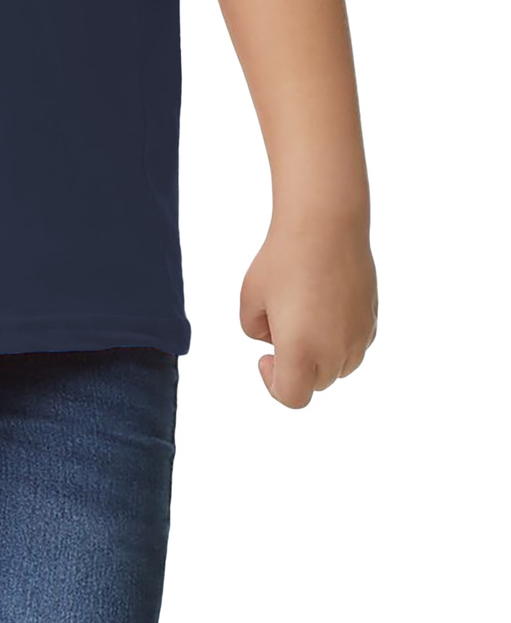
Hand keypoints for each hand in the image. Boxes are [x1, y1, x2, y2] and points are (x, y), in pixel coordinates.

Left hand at [240, 215, 377, 407]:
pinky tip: (324, 302)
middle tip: (281, 320)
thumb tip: (274, 341)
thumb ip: (254, 330)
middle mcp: (334, 351)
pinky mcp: (372, 321)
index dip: (273, 384)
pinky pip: (353, 345)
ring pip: (338, 366)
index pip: (291, 397)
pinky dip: (338, 336)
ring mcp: (358, 337)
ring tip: (304, 307)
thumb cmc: (282, 258)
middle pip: (315, 382)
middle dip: (296, 363)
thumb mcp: (250, 296)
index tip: (266, 356)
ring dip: (320, 352)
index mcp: (301, 351)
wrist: (325, 224)